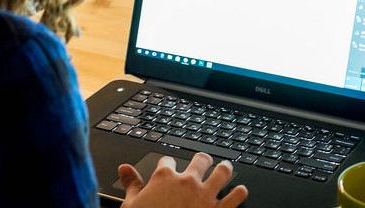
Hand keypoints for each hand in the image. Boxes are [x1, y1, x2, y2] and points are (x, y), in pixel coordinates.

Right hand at [119, 153, 248, 207]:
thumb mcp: (132, 204)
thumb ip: (132, 184)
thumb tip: (124, 168)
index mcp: (165, 177)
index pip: (168, 161)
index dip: (168, 165)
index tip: (169, 168)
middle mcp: (187, 182)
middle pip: (200, 160)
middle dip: (202, 160)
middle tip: (203, 161)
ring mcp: (204, 195)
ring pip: (222, 172)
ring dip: (225, 169)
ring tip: (225, 167)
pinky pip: (235, 197)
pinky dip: (239, 193)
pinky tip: (240, 191)